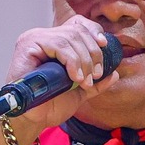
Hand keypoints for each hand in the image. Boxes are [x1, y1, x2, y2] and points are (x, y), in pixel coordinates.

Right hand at [0, 16, 118, 137]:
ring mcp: (36, 38)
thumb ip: (96, 83)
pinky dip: (71, 61)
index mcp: (57, 43)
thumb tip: (115, 74)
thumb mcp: (79, 92)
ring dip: (83, 61)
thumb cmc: (50, 105)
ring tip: (83, 81)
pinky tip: (75, 77)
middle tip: (95, 75)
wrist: (33, 119)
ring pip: (69, 38)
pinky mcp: (29, 44)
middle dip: (92, 54)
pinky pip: (58, 45)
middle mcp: (46, 36)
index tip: (104, 47)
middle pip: (77, 31)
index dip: (94, 32)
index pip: (79, 25)